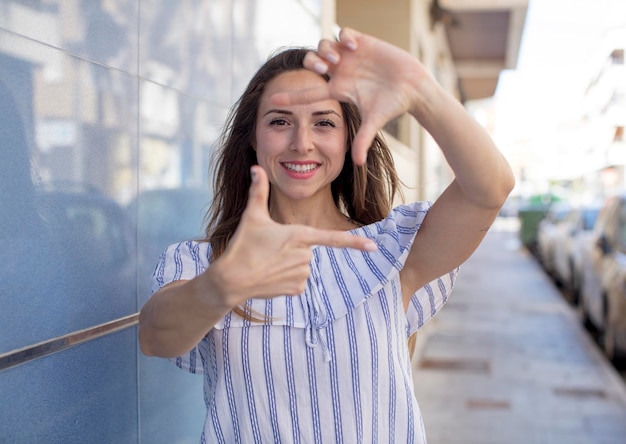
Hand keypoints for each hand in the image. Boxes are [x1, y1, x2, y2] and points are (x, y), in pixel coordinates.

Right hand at [212, 166, 376, 304]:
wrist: (231, 279)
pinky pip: (298, 281)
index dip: (355, 242)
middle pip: (308, 249)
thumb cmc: (243, 245)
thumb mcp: (252, 215)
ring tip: (268, 263)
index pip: (333, 238)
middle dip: (293, 248)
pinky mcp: (297, 289)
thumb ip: (258, 191)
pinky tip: (271, 276)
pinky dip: (286, 279)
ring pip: (303, 265)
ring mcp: (302, 274)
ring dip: (289, 264)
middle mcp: (305, 256)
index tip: (373, 246)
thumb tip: (256, 167)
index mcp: (299, 236)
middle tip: (270, 250)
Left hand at [271, 27, 427, 164]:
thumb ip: (363, 140)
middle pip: (313, 62)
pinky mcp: (363, 42)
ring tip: (339, 58)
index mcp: (339, 90)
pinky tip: (353, 45)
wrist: (413, 88)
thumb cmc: (394, 105)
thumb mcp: (374, 122)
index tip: (273, 100)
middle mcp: (340, 72)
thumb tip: (358, 164)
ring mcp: (350, 56)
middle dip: (314, 63)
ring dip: (327, 49)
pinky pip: (344, 32)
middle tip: (325, 69)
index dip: (291, 96)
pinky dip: (344, 36)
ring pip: (325, 45)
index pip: (309, 93)